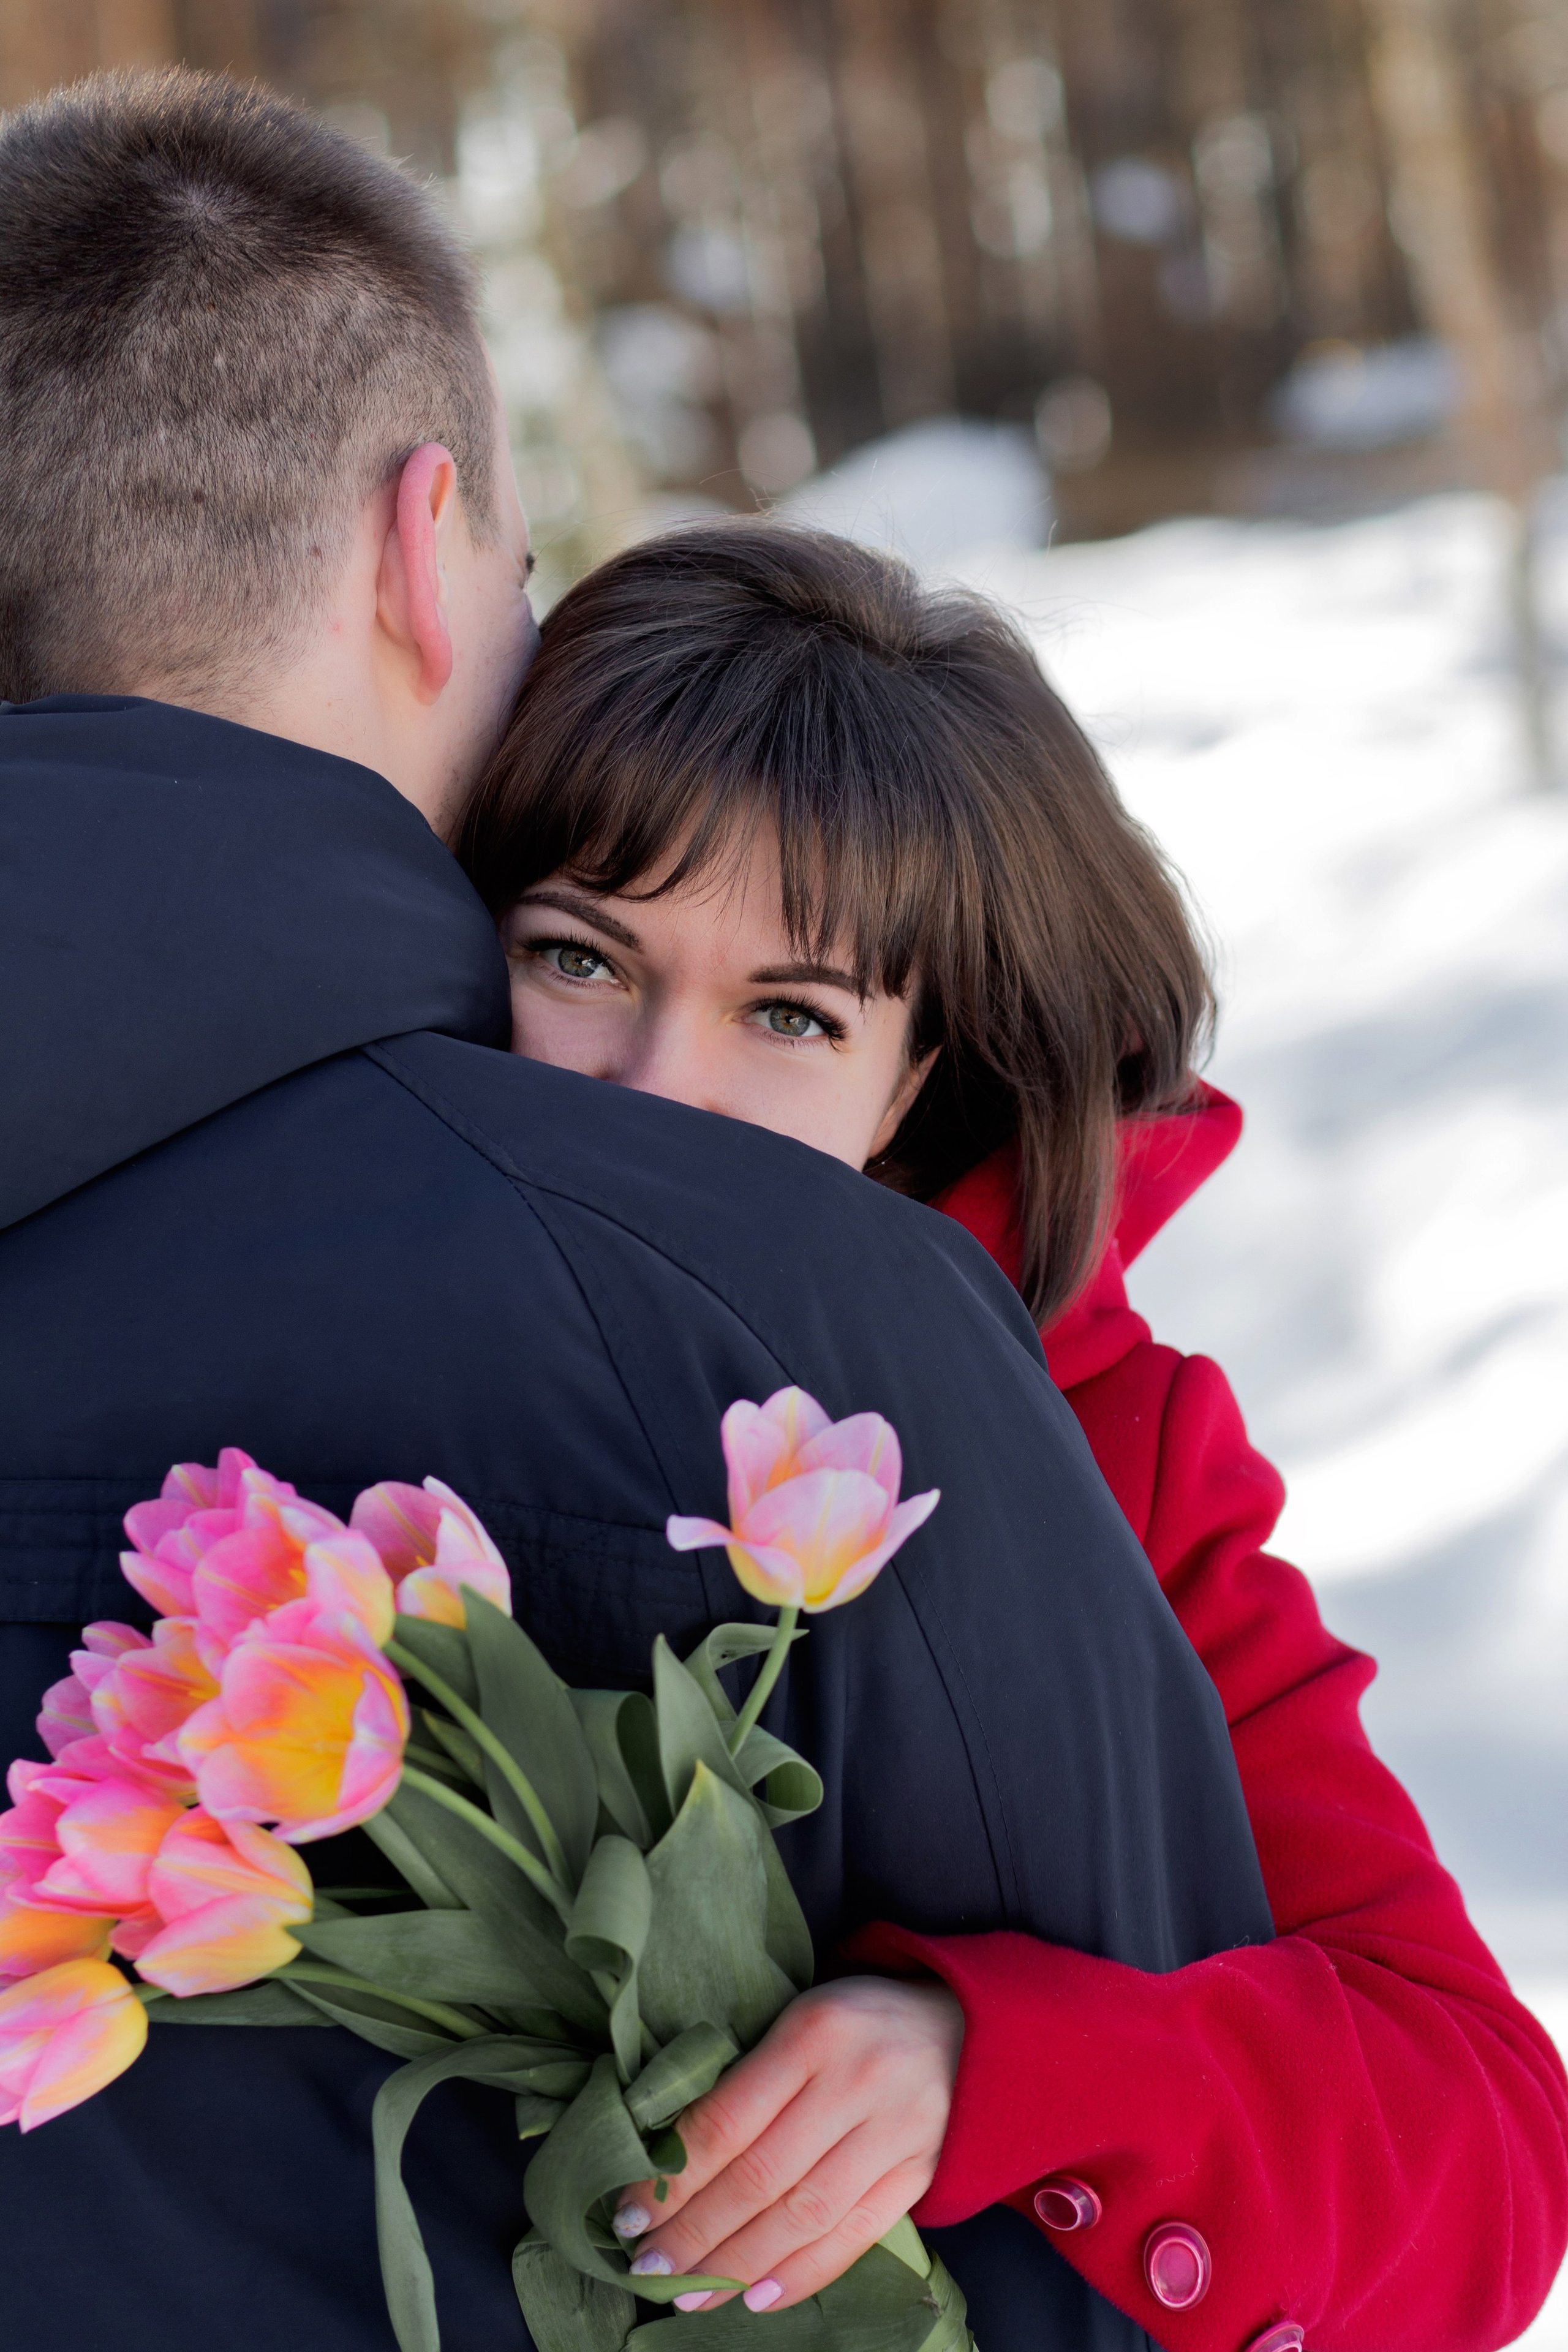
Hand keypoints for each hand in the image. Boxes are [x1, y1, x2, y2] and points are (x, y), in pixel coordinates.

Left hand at [612, 1976, 962, 2313]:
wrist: (967, 2025)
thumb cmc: (858, 2020)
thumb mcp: (799, 2019)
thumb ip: (748, 2077)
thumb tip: (667, 2156)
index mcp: (813, 2032)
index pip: (728, 2120)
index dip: (673, 2177)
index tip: (629, 2215)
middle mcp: (855, 2083)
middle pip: (760, 2176)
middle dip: (695, 2233)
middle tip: (646, 2268)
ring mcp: (894, 2133)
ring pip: (803, 2215)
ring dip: (738, 2265)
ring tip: (688, 2292)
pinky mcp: (920, 2173)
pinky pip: (855, 2236)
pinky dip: (802, 2274)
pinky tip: (757, 2297)